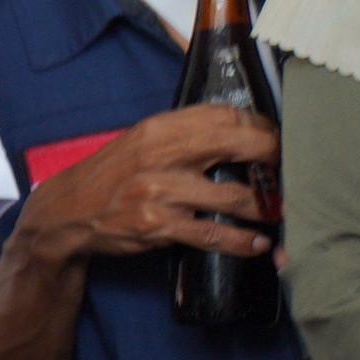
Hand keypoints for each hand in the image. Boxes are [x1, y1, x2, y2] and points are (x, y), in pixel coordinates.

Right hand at [16, 106, 277, 264]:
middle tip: (293, 173)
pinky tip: (256, 244)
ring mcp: (159, 190)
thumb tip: (242, 131)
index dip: (263, 128)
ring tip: (280, 213)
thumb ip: (185, 134)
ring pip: (234, 196)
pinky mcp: (157, 225)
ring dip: (266, 207)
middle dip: (275, 159)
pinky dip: (242, 241)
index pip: (226, 115)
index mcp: (160, 127)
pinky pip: (213, 233)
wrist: (67, 212)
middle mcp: (161, 153)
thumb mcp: (142, 142)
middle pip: (239, 144)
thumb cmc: (113, 176)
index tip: (279, 141)